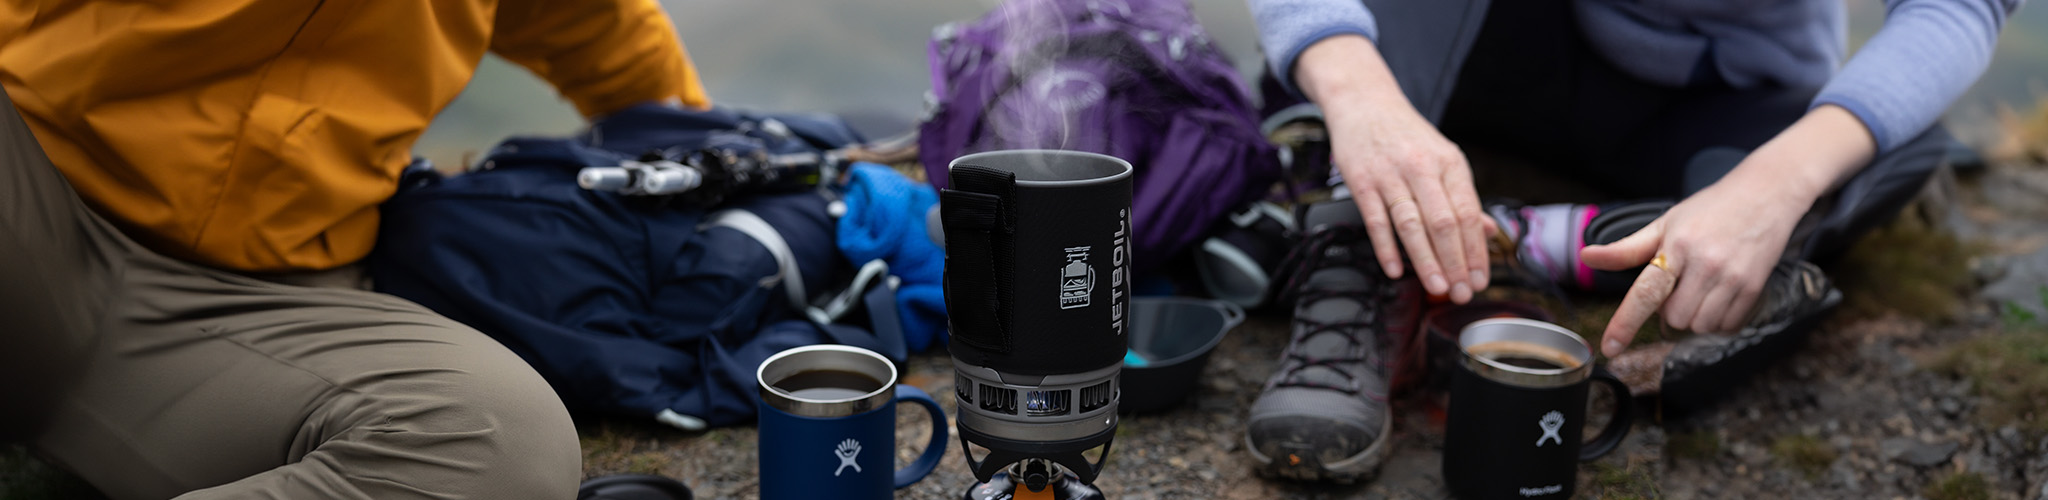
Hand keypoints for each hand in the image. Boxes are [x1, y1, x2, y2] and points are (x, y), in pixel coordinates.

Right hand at [1296, 36, 1493, 302]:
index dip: (1476, 250)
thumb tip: (1486, 231)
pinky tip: (1395, 269)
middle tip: (1460, 292)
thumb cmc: (1405, 135)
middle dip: (1455, 262)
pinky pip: (1376, 220)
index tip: (1479, 279)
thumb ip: (1462, 196)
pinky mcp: (1361, 181)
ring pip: (1412, 225)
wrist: (1364, 102)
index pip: (1469, 214)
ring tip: (1436, 287)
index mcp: (1450, 163)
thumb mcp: (1442, 157)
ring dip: (1426, 260)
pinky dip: (1386, 248)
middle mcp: (1422, 168)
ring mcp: (1390, 174)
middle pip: (1444, 223)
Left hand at [1579, 179, 1805, 353]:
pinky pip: (1727, 325)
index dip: (1625, 323)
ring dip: (1694, 318)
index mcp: (1677, 247)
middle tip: (1679, 287)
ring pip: (1700, 326)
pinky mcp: (1754, 287)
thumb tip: (1587, 256)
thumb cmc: (1710, 209)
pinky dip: (1718, 320)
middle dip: (1670, 312)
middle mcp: (1705, 264)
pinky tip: (1719, 295)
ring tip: (1700, 289)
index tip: (1610, 347)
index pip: (1646, 292)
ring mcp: (1732, 277)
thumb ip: (1627, 248)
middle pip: (1675, 319)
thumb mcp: (1665, 223)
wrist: (1766, 194)